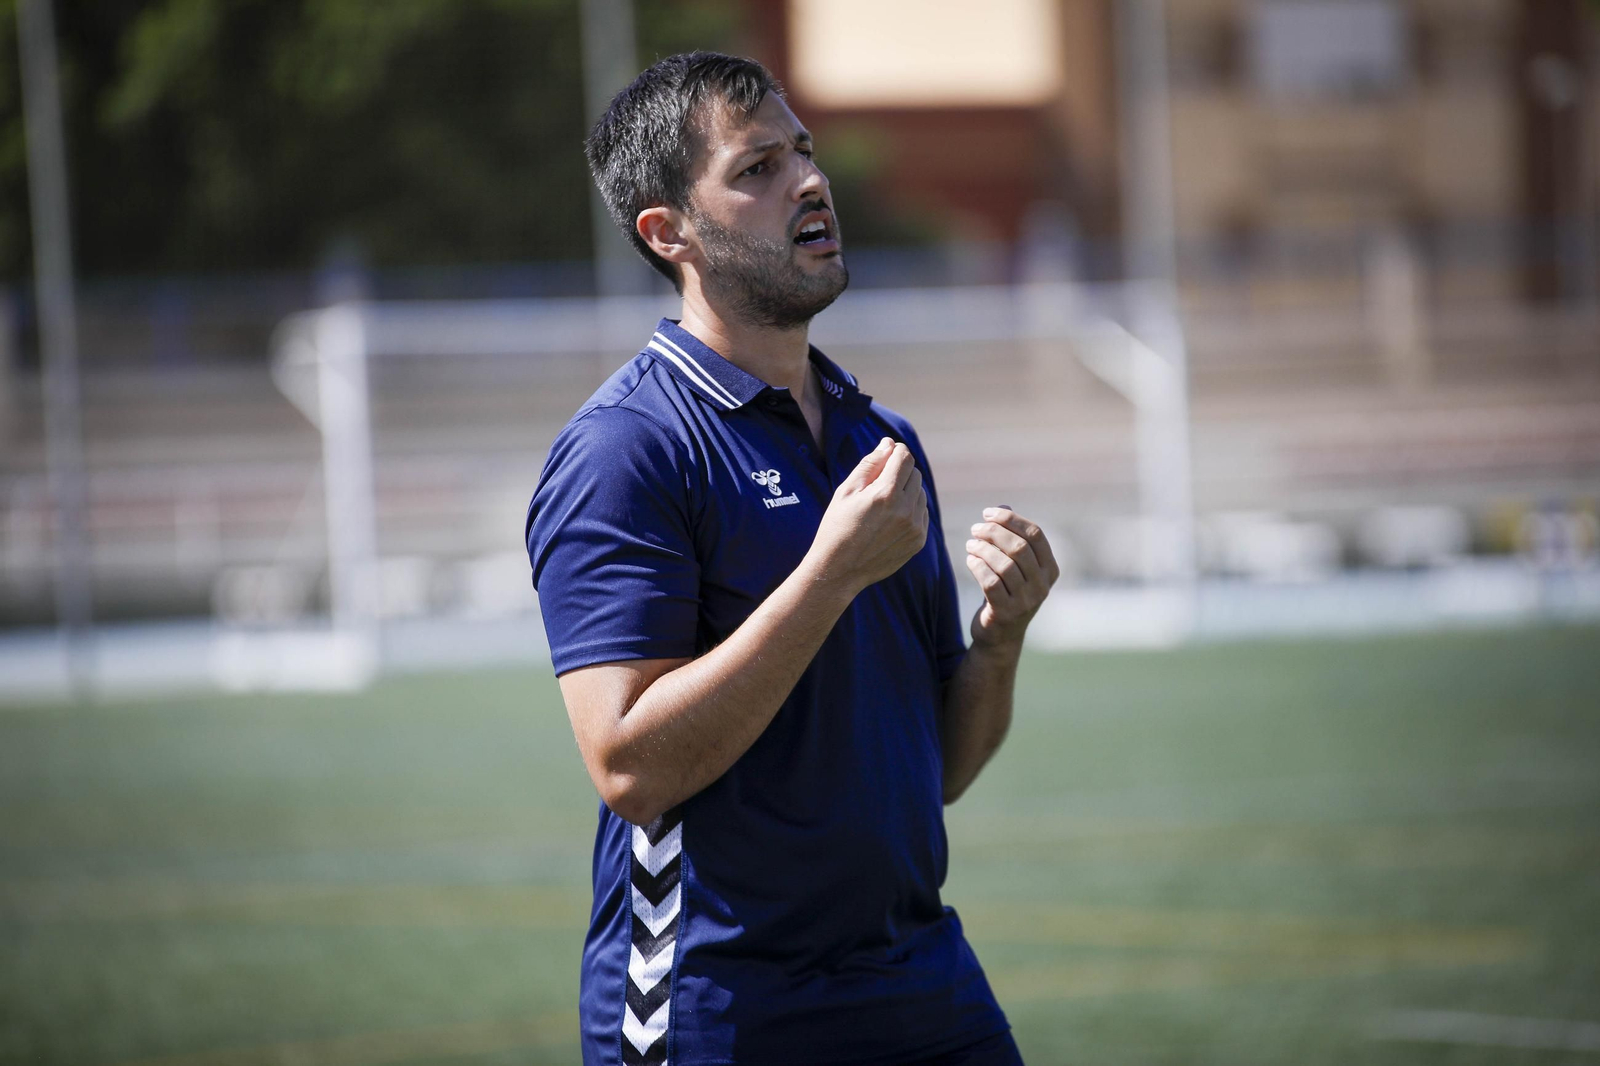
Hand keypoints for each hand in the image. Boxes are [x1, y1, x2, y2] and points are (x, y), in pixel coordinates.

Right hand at [807, 437, 928, 592]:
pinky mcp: (918, 541)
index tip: (886, 456)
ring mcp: (914, 527)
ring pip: (920, 493)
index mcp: (885, 493)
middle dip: (900, 472)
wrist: (839, 570)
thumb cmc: (837, 527)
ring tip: (883, 504)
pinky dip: (910, 510)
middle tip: (879, 484)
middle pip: (915, 474)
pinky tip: (890, 520)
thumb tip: (888, 444)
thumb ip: (870, 464)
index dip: (895, 452)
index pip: (904, 457)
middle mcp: (905, 510)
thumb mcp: (847, 491)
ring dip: (906, 491)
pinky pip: (922, 513)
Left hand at [965, 507, 1058, 646]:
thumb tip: (1003, 507)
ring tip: (970, 544)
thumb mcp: (1014, 565)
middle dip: (993, 532)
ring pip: (1003, 564)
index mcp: (1050, 569)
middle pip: (1019, 547)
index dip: (1011, 519)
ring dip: (982, 548)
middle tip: (975, 528)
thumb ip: (1011, 537)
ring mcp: (1026, 601)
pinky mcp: (1006, 613)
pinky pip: (990, 582)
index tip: (988, 513)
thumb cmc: (1006, 591)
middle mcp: (1042, 586)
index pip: (1035, 535)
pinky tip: (970, 560)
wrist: (1000, 635)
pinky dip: (977, 566)